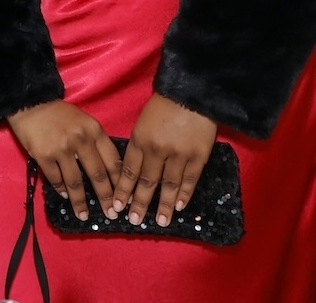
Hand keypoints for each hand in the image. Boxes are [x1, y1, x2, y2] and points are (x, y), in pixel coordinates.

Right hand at [7, 99, 122, 219]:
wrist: (30, 102)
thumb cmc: (59, 113)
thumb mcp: (85, 121)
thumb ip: (96, 141)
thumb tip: (107, 170)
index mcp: (95, 131)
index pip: (113, 161)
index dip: (121, 183)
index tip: (124, 198)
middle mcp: (81, 141)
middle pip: (98, 175)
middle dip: (106, 198)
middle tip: (111, 214)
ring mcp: (62, 149)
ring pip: (75, 182)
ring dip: (80, 201)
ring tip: (83, 215)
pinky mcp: (43, 155)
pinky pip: (55, 178)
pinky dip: (60, 189)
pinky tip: (64, 195)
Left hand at [111, 93, 218, 226]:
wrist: (191, 93)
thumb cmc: (163, 106)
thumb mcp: (142, 123)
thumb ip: (138, 145)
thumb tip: (132, 169)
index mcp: (139, 140)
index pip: (127, 171)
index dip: (122, 190)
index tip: (116, 206)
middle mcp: (156, 150)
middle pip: (146, 182)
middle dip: (138, 203)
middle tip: (133, 220)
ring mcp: (178, 154)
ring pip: (168, 185)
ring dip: (162, 205)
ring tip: (159, 222)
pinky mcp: (198, 156)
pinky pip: (189, 179)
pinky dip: (183, 194)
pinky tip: (178, 206)